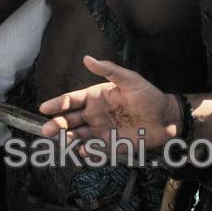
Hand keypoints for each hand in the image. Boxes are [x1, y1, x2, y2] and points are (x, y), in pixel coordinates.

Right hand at [39, 56, 179, 153]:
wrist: (167, 118)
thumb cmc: (148, 96)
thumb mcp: (129, 80)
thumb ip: (108, 70)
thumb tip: (86, 58)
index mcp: (95, 97)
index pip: (71, 100)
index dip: (57, 104)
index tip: (44, 108)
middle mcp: (94, 114)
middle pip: (70, 120)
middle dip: (57, 125)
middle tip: (47, 130)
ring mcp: (101, 130)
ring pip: (79, 135)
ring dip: (69, 139)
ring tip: (63, 142)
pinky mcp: (111, 144)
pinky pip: (95, 149)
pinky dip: (87, 151)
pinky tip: (83, 151)